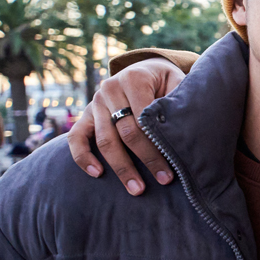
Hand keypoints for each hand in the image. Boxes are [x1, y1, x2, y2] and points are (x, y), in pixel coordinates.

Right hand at [68, 58, 184, 195]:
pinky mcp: (85, 116)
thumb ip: (178, 100)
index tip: (174, 166)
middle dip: (146, 159)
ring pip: (105, 140)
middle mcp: (110, 89)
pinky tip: (97, 174)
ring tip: (136, 189)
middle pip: (126, 132)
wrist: (144, 70)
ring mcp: (95, 103)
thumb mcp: (176, 82)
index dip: (158, 143)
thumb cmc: (165, 82)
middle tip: (163, 180)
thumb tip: (182, 129)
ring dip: (121, 167)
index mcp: (134, 78)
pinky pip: (76, 138)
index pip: (144, 117)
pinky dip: (83, 157)